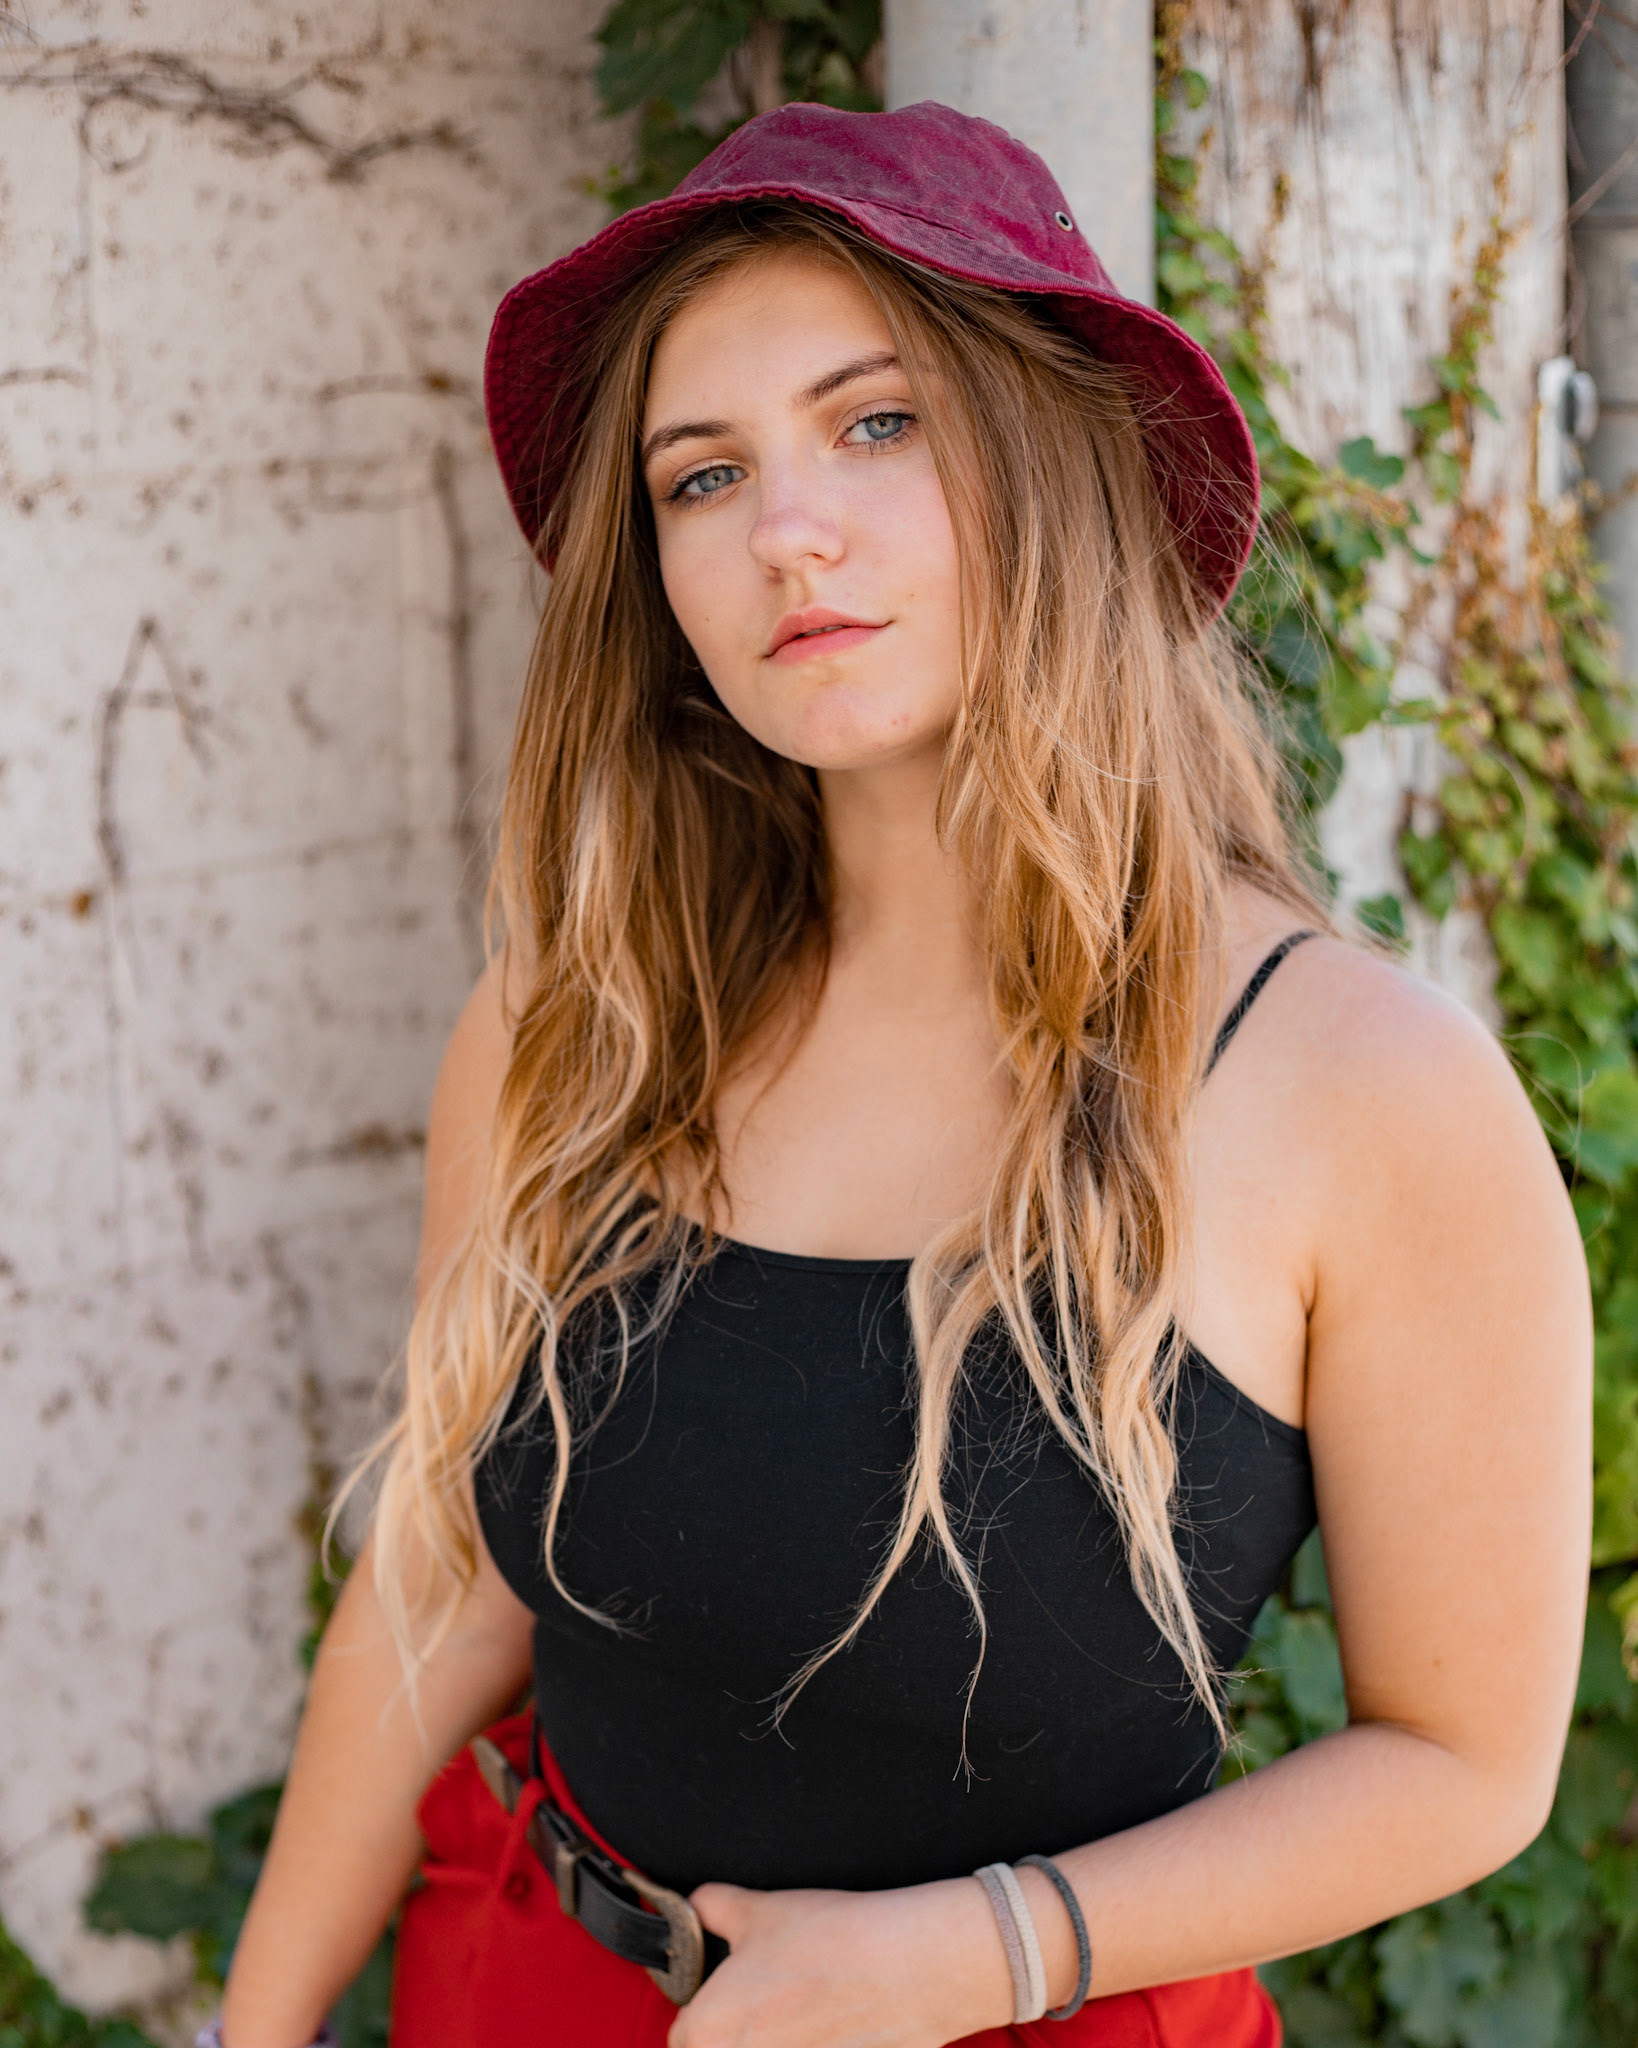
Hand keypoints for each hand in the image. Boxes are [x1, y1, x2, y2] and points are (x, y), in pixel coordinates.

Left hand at [667, 1876, 1013, 2047]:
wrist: (907, 1969)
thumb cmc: (832, 1940)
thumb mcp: (758, 1909)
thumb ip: (711, 1908)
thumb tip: (695, 1905)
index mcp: (708, 2030)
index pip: (682, 2038)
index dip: (702, 2012)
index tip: (725, 1996)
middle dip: (732, 2036)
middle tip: (768, 2001)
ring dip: (770, 2043)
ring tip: (800, 2013)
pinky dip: (809, 2046)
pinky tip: (829, 2028)